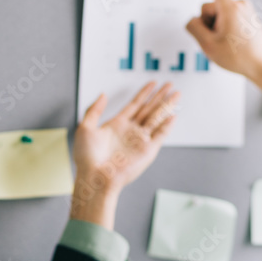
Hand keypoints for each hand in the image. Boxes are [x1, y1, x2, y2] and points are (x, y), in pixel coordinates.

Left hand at [71, 81, 178, 208]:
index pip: (135, 104)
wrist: (95, 177)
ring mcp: (140, 140)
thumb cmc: (87, 157)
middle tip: (170, 84)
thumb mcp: (85, 127)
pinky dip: (167, 125)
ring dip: (167, 106)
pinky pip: (160, 134)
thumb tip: (103, 94)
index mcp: (117, 124)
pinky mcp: (148, 150)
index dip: (144, 93)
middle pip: (149, 109)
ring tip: (176, 94)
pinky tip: (173, 115)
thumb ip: (94, 110)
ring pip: (157, 118)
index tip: (153, 83)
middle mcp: (131, 131)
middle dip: (160, 96)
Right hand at [179, 0, 261, 80]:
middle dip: (207, 23)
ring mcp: (244, 9)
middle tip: (217, 40)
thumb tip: (192, 19)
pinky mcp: (247, 15)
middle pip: (208, 6)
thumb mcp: (208, 45)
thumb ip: (193, 28)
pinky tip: (231, 40)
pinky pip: (226, 16)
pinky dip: (223, 27)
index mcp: (230, 8)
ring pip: (217, 13)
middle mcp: (239, 4)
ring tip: (227, 42)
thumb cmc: (239, 57)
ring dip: (215, 27)